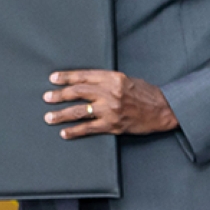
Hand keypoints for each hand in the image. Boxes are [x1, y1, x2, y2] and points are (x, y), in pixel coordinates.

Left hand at [43, 69, 177, 138]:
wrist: (163, 109)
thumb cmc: (144, 92)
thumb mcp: (125, 79)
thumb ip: (105, 80)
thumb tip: (82, 82)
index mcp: (112, 78)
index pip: (83, 76)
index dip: (66, 77)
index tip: (53, 79)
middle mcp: (110, 92)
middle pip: (78, 93)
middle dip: (59, 95)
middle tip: (46, 98)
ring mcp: (111, 110)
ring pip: (80, 112)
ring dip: (62, 115)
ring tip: (49, 117)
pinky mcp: (113, 125)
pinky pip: (89, 129)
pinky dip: (75, 131)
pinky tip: (65, 133)